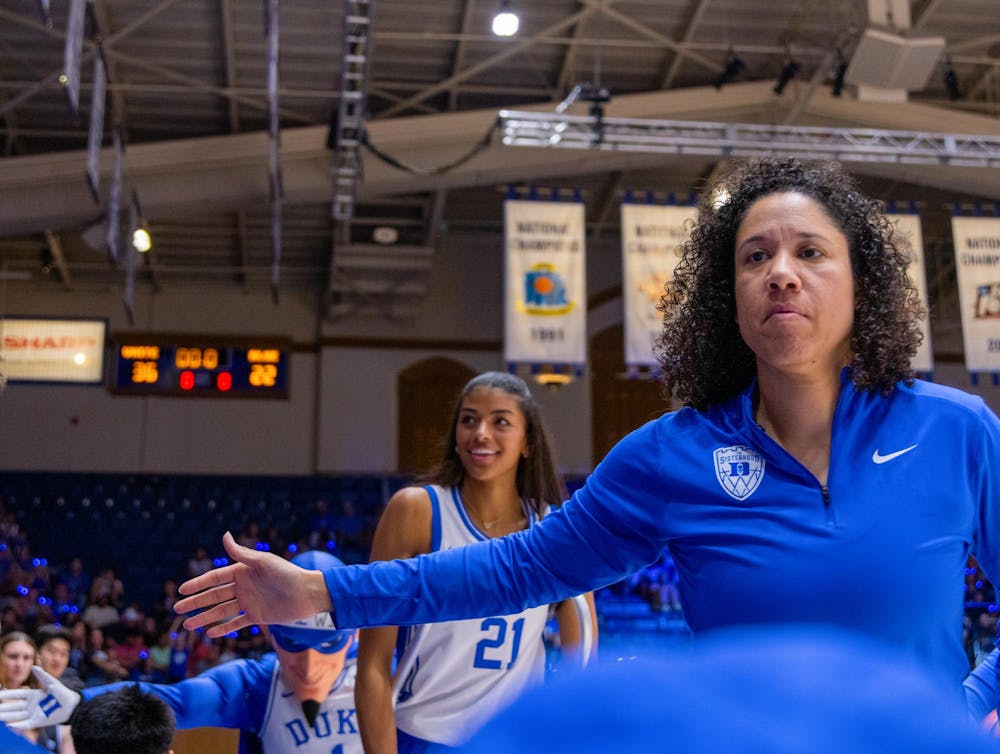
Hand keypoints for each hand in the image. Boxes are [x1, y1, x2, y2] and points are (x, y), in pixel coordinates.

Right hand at [0, 665, 80, 727]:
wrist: (72, 706)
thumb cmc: (63, 693)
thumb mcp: (52, 683)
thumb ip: (42, 675)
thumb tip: (33, 666)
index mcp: (33, 695)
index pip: (18, 695)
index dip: (8, 694)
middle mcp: (31, 705)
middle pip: (14, 706)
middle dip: (4, 707)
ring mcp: (33, 713)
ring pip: (17, 716)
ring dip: (7, 717)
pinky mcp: (37, 722)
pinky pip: (25, 724)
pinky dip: (18, 725)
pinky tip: (10, 725)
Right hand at [175, 531, 331, 637]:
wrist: (308, 594)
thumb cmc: (287, 574)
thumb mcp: (263, 562)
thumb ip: (242, 553)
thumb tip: (224, 535)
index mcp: (244, 571)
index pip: (215, 578)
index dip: (198, 584)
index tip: (182, 590)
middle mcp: (244, 587)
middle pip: (214, 596)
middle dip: (196, 602)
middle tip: (177, 609)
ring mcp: (250, 602)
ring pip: (222, 611)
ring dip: (205, 617)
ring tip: (188, 625)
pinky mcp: (258, 616)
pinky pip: (237, 623)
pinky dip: (224, 629)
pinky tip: (210, 634)